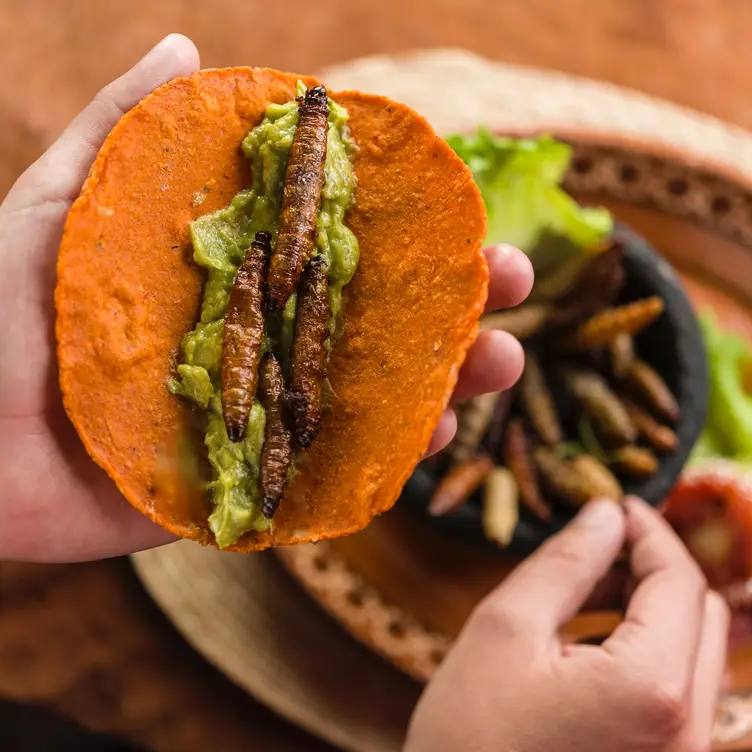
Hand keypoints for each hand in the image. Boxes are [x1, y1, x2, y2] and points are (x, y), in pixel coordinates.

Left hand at [0, 35, 529, 561]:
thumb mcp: (57, 205)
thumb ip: (123, 133)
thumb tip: (186, 44)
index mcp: (227, 284)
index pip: (337, 256)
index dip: (404, 237)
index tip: (464, 218)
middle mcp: (254, 351)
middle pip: (370, 329)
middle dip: (450, 308)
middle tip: (512, 286)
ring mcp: (255, 423)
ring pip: (368, 404)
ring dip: (443, 385)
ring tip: (502, 364)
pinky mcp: (240, 490)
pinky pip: (326, 479)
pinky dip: (385, 463)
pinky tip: (434, 442)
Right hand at [406, 498, 728, 751]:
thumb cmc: (470, 737)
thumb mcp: (506, 629)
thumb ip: (565, 562)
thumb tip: (605, 513)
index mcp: (653, 689)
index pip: (679, 580)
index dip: (649, 531)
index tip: (616, 505)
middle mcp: (690, 732)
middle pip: (700, 614)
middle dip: (653, 568)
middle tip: (597, 547)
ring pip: (694, 652)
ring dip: (650, 608)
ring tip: (586, 592)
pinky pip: (679, 692)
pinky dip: (648, 650)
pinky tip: (593, 642)